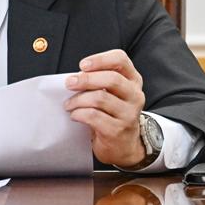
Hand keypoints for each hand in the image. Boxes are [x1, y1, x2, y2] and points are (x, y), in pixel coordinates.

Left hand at [64, 49, 145, 167]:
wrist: (123, 145)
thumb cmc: (112, 113)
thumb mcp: (112, 93)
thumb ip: (99, 80)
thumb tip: (75, 76)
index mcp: (132, 80)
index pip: (121, 60)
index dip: (100, 59)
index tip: (83, 65)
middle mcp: (135, 95)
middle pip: (112, 79)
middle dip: (86, 79)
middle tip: (69, 83)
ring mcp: (129, 114)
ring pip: (100, 98)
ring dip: (78, 99)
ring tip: (69, 104)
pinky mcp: (117, 130)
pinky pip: (93, 116)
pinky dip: (79, 113)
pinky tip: (74, 115)